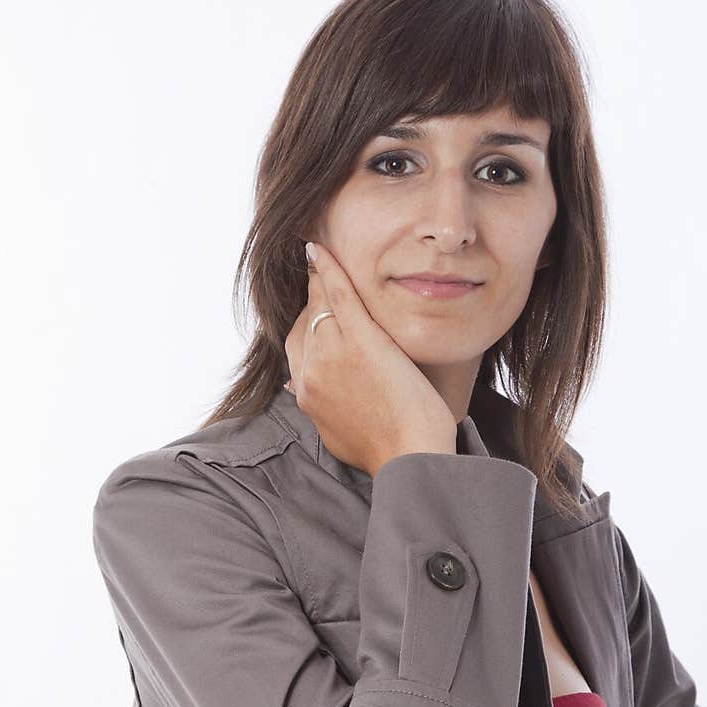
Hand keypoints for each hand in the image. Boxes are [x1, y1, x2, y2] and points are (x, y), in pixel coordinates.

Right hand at [283, 240, 456, 477]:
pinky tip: (320, 249)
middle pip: (304, 322)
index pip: (297, 346)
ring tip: (322, 261)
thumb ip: (321, 409)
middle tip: (320, 280)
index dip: (307, 325)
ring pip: (319, 304)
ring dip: (320, 280)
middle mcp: (310, 370)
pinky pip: (337, 294)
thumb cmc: (386, 450)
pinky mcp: (360, 340)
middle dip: (312, 301)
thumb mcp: (337, 433)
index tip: (314, 311)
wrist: (409, 456)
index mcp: (306, 393)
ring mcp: (333, 352)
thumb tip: (300, 394)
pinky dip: (327, 269)